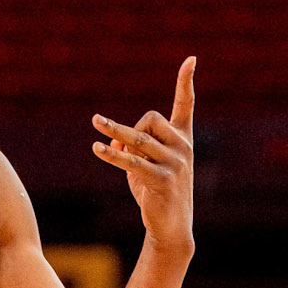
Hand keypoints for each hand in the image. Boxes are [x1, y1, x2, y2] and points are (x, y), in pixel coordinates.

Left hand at [93, 57, 194, 254]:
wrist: (171, 227)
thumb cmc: (157, 193)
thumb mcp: (143, 166)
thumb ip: (130, 147)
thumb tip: (111, 136)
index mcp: (183, 138)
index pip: (186, 104)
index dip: (187, 82)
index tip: (191, 59)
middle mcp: (183, 147)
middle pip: (150, 118)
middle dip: (128, 128)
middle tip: (117, 145)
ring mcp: (175, 163)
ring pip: (139, 138)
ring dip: (114, 130)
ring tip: (95, 122)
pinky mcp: (162, 179)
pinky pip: (132, 161)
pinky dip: (113, 154)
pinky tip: (98, 150)